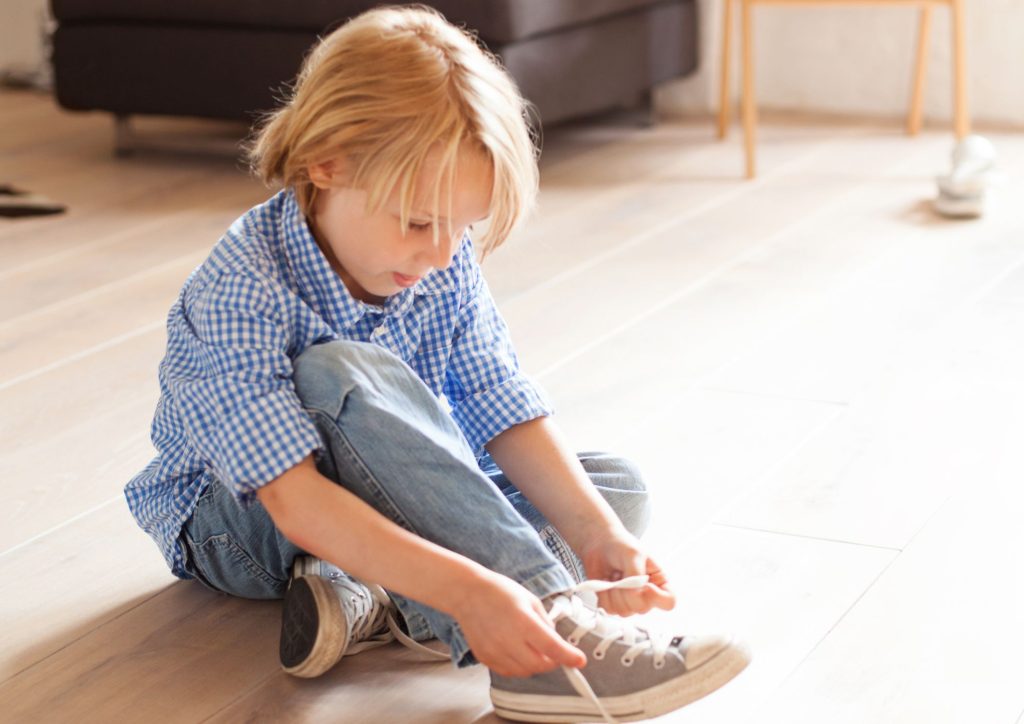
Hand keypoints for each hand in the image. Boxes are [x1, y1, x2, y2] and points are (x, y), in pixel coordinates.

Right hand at [450, 571, 585, 677]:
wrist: (467, 593)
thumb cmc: (499, 592)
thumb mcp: (530, 600)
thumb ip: (545, 623)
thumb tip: (555, 642)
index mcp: (523, 621)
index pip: (551, 647)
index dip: (569, 656)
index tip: (580, 661)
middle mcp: (508, 640)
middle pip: (540, 665)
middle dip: (552, 661)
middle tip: (554, 652)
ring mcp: (495, 651)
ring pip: (524, 672)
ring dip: (535, 665)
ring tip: (531, 647)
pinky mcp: (485, 658)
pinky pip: (508, 671)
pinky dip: (518, 666)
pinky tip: (516, 650)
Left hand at [578, 529, 675, 615]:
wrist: (602, 544)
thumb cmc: (622, 546)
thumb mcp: (634, 555)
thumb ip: (636, 575)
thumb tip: (634, 595)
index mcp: (659, 582)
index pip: (669, 602)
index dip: (656, 597)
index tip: (644, 585)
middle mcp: (646, 596)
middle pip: (641, 608)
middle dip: (627, 590)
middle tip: (622, 572)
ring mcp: (630, 602)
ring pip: (624, 611)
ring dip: (614, 592)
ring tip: (614, 575)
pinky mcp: (614, 604)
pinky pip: (609, 609)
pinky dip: (604, 595)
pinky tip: (607, 582)